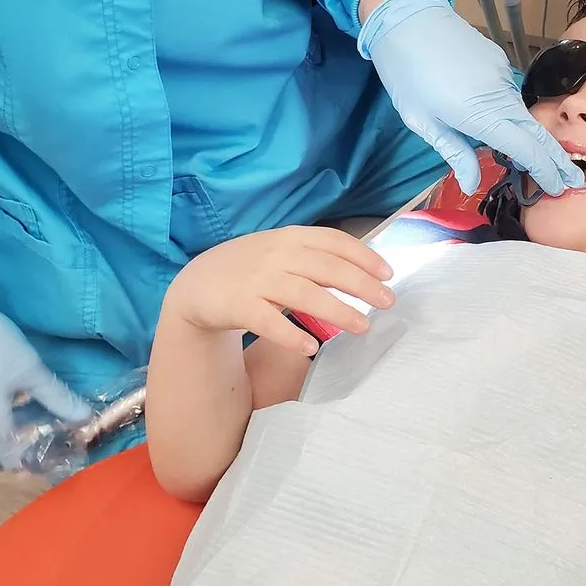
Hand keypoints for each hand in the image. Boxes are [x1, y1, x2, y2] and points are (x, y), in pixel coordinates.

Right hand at [0, 295, 90, 470]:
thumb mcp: (30, 370)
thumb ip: (57, 398)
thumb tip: (85, 418)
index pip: (15, 462)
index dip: (37, 459)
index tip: (58, 449)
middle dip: (17, 451)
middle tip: (43, 433)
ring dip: (3, 436)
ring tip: (30, 415)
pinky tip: (9, 402)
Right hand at [164, 227, 396, 357]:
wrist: (197, 285)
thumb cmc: (250, 268)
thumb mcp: (280, 250)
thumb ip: (314, 256)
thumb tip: (364, 270)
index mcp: (290, 238)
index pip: (334, 241)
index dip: (364, 256)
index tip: (388, 273)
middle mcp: (276, 255)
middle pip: (327, 268)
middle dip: (361, 284)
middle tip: (388, 302)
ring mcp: (257, 280)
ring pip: (304, 295)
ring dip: (338, 311)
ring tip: (363, 326)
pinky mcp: (239, 306)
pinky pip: (269, 322)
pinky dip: (291, 335)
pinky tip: (311, 347)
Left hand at [358, 0, 585, 197]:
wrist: (407, 17)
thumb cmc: (406, 73)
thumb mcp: (422, 120)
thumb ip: (454, 151)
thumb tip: (472, 183)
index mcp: (480, 115)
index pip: (525, 148)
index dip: (544, 170)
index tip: (559, 187)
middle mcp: (500, 95)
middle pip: (536, 133)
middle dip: (556, 159)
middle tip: (573, 179)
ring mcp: (502, 75)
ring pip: (522, 113)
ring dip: (533, 137)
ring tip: (540, 159)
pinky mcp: (499, 61)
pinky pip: (510, 94)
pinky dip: (513, 112)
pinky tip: (505, 121)